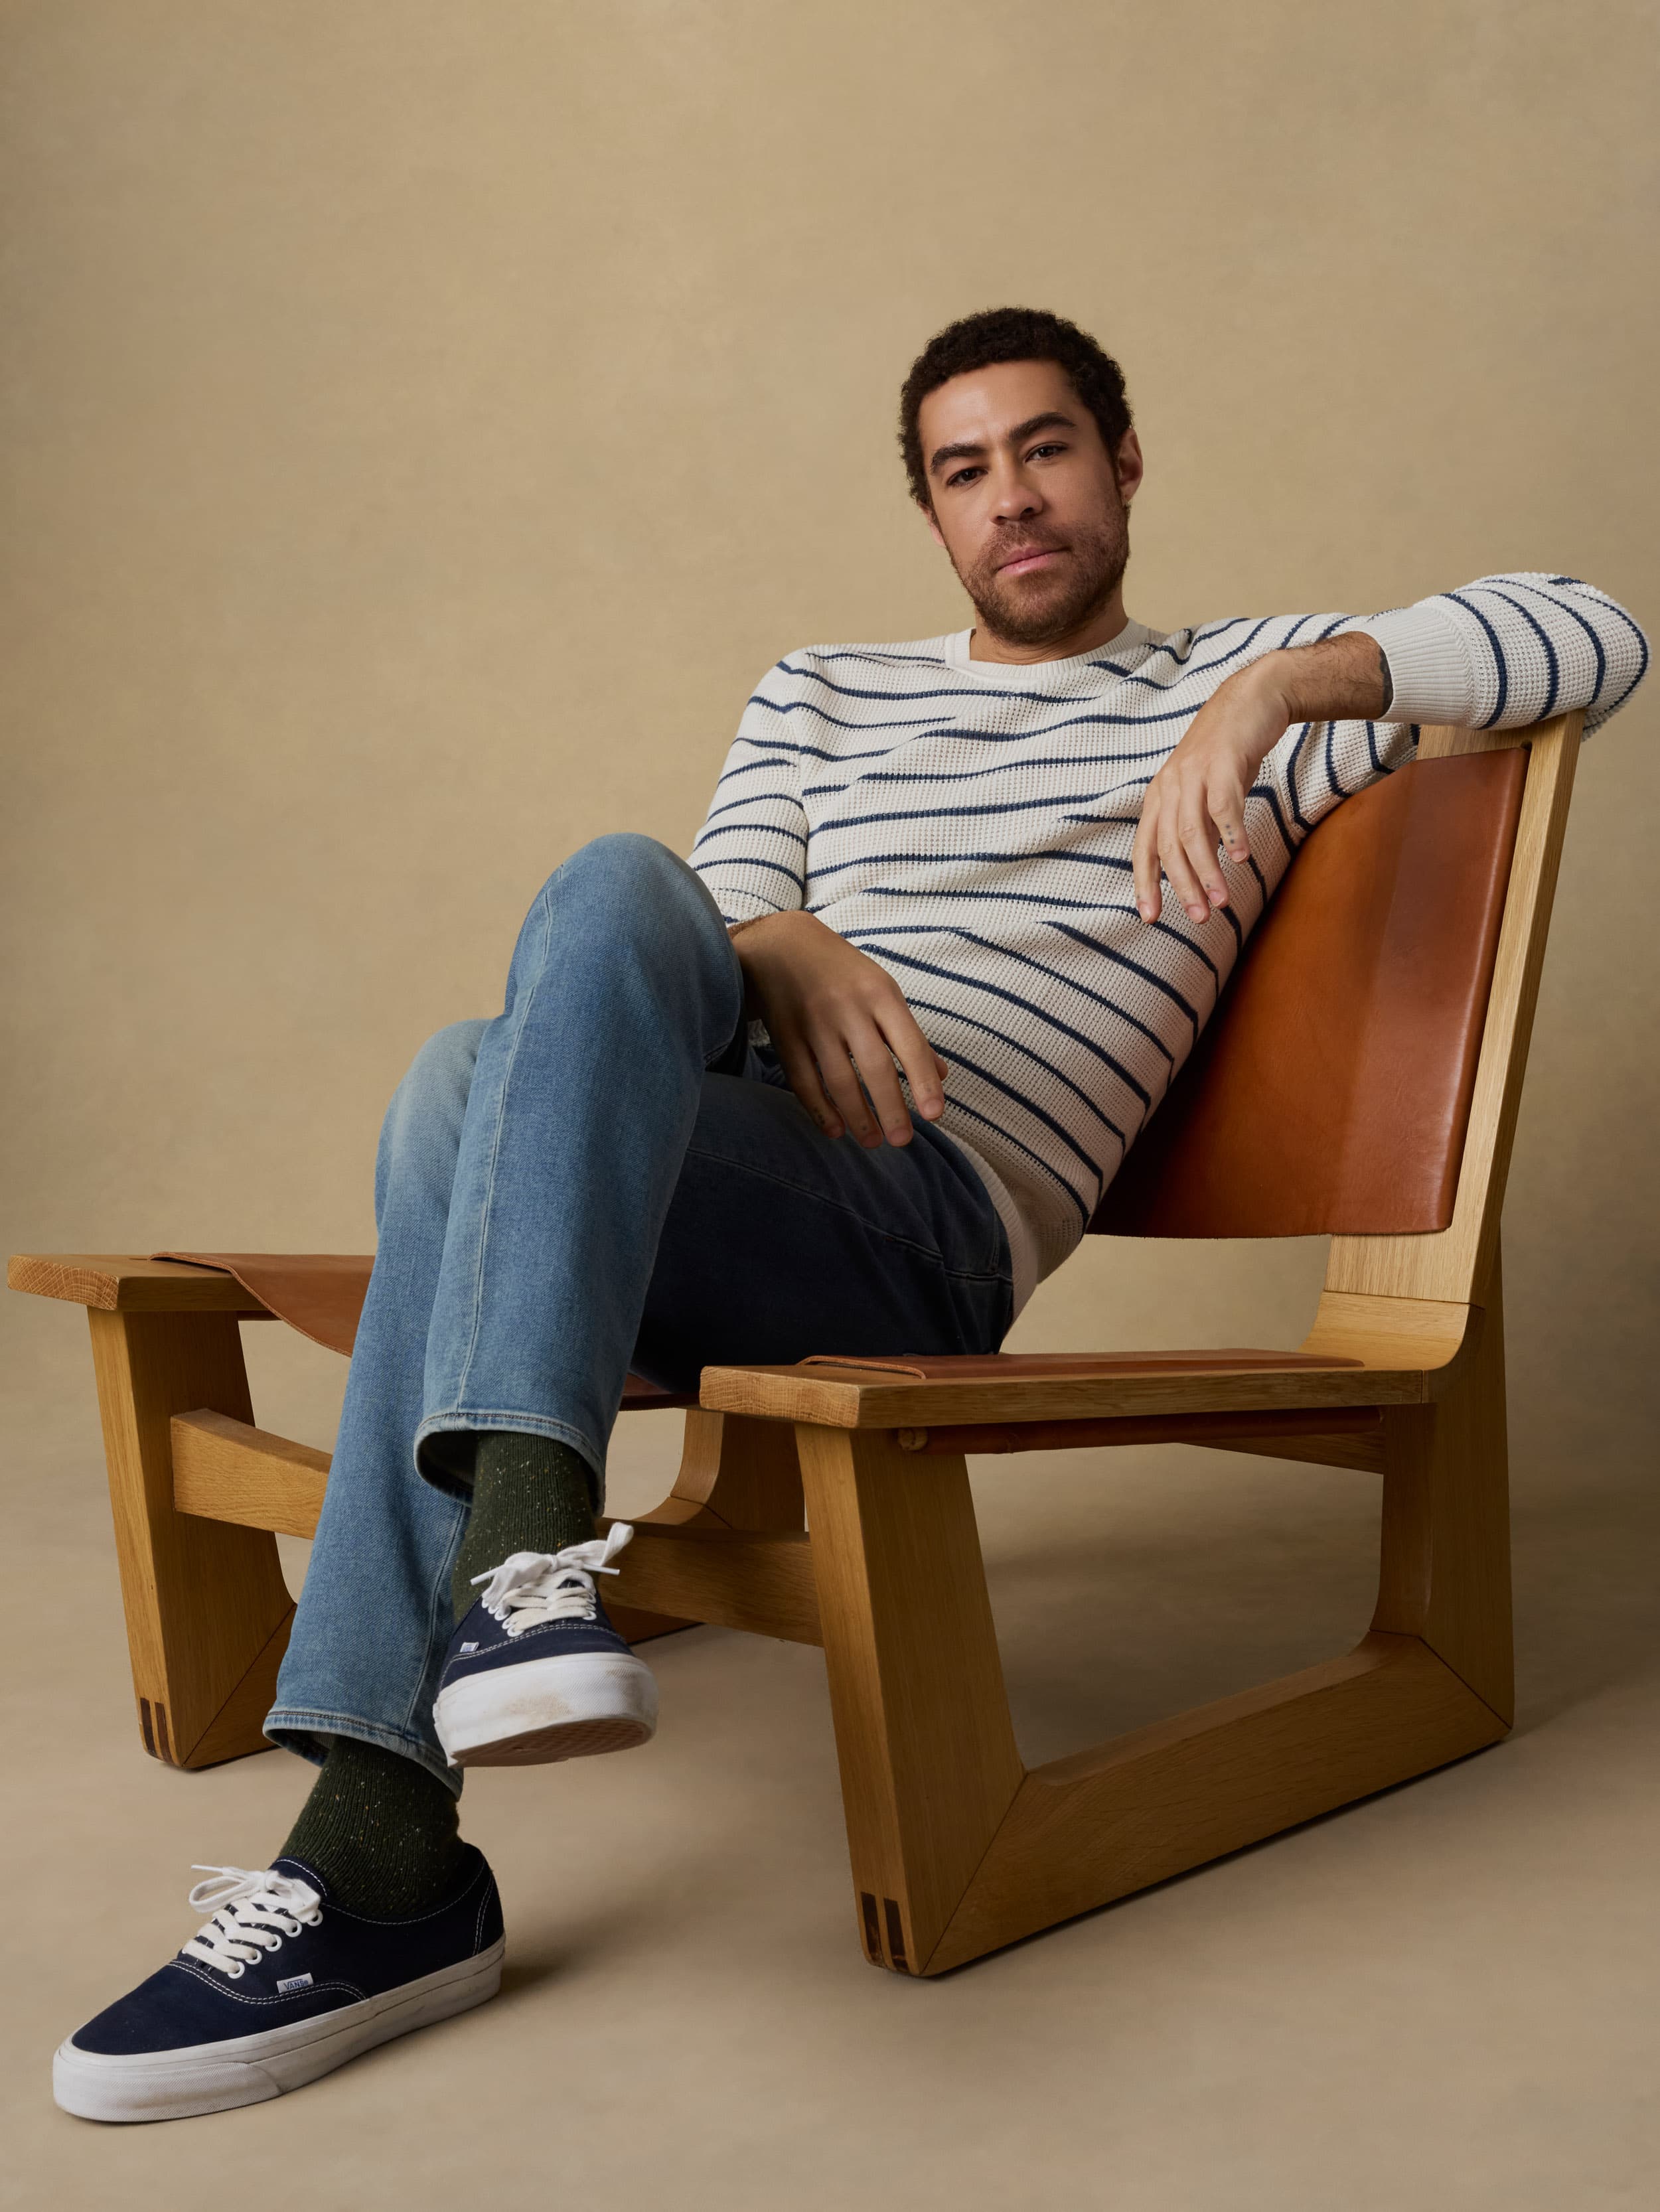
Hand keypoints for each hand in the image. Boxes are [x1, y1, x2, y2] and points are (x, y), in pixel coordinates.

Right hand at [729, 910, 947, 1145]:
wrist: (782, 943)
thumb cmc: (843, 972)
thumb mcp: (882, 990)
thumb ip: (910, 1034)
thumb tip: (942, 1077)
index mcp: (880, 994)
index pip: (909, 1043)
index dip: (923, 1081)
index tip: (935, 1115)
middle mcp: (848, 1007)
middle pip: (874, 1067)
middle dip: (891, 1108)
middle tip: (902, 1141)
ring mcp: (813, 1022)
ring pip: (837, 1079)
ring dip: (857, 1117)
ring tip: (873, 1142)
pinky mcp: (785, 1034)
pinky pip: (803, 1079)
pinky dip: (819, 1109)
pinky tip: (835, 1129)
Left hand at [1132, 658, 1289, 924]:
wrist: (1252, 700)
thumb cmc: (1227, 754)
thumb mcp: (1203, 794)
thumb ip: (1197, 829)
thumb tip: (1197, 871)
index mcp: (1160, 797)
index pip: (1145, 848)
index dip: (1146, 883)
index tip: (1150, 917)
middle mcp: (1170, 786)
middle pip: (1168, 846)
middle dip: (1182, 886)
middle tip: (1199, 917)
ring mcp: (1194, 773)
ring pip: (1192, 831)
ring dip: (1206, 870)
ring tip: (1221, 900)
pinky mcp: (1223, 761)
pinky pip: (1223, 805)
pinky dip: (1231, 833)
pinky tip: (1241, 858)